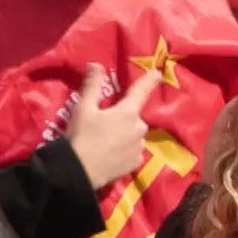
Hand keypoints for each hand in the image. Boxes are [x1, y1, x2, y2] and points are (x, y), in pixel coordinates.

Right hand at [65, 64, 160, 190]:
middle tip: (104, 124)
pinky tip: (111, 154)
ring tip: (105, 141)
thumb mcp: (83, 108)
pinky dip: (125, 150)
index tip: (158, 73)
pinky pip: (133, 151)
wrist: (78, 172)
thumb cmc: (81, 136)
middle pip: (133, 117)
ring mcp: (139, 147)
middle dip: (123, 117)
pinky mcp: (135, 163)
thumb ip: (92, 86)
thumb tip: (96, 65)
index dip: (149, 80)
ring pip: (134, 135)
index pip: (141, 91)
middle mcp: (139, 128)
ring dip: (125, 134)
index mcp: (128, 112)